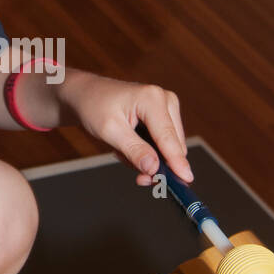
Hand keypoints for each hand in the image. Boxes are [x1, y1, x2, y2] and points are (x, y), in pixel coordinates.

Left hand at [59, 72, 192, 184]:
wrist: (87, 94)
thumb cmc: (95, 106)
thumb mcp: (109, 131)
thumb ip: (134, 151)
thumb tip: (154, 168)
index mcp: (152, 99)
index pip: (168, 137)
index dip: (177, 161)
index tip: (186, 179)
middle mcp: (165, 100)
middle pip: (174, 145)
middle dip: (156, 164)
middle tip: (138, 178)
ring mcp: (166, 107)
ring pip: (169, 147)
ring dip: (148, 158)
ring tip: (123, 151)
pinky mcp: (164, 115)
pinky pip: (163, 144)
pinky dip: (147, 152)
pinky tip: (129, 146)